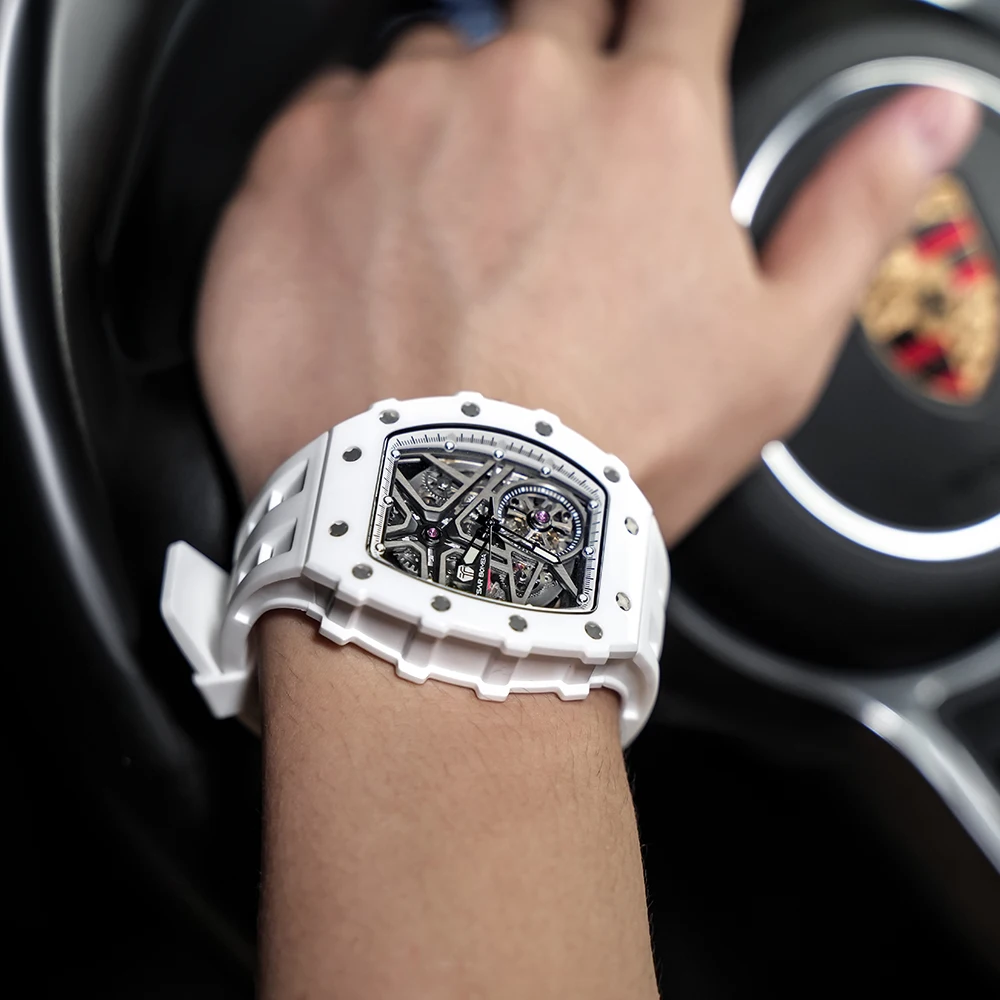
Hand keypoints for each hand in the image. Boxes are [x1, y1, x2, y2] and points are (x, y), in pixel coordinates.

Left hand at [197, 2, 978, 539]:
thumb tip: (930, 117)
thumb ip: (851, 210)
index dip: (668, 21)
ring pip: (431, 71)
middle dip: (553, 78)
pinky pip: (326, 119)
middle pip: (547, 17)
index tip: (650, 60)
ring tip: (449, 257)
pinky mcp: (296, 164)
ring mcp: (397, 117)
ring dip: (445, 136)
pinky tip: (371, 260)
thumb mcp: (773, 350)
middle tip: (538, 188)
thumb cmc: (609, 450)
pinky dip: (349, 170)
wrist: (452, 528)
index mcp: (645, 120)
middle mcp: (520, 89)